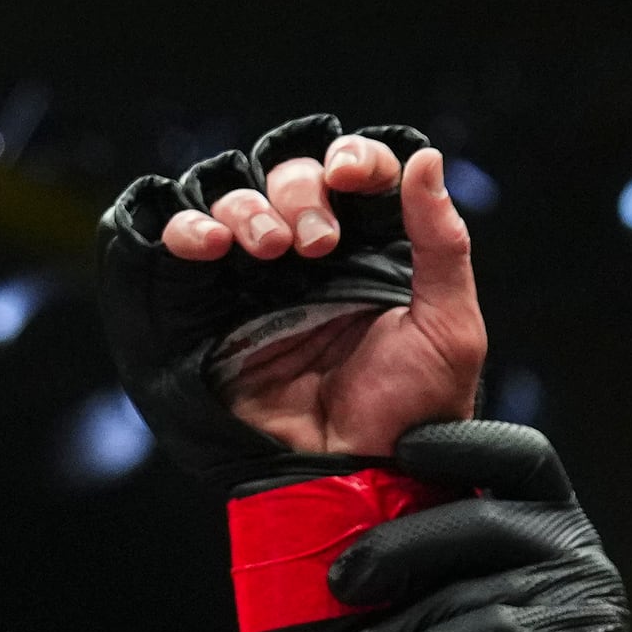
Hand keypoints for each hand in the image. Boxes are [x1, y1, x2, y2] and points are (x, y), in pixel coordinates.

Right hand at [96, 116, 486, 486]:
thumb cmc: (412, 413)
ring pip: (235, 198)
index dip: (353, 158)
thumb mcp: (449, 329)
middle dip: (299, 189)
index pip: (355, 173)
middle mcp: (312, 255)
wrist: (359, 474)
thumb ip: (442, 244)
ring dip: (248, 207)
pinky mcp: (211, 307)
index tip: (354, 175)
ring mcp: (258, 279)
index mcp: (372, 250)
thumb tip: (427, 157)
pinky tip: (209, 245)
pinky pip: (183, 244)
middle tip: (317, 242)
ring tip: (270, 250)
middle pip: (288, 174)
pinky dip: (187, 228)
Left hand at [318, 422, 631, 631]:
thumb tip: (342, 524)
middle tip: (336, 582)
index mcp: (555, 533)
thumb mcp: (475, 617)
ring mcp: (579, 604)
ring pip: (468, 580)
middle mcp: (577, 556)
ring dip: (391, 623)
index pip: (516, 453)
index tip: (390, 456)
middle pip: (477, 512)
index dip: (455, 442)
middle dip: (395, 542)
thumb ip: (445, 565)